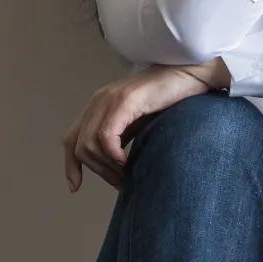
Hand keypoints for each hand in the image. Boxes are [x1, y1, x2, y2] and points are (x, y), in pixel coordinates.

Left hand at [61, 60, 228, 191]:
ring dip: (106, 166)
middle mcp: (99, 100)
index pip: (71, 139)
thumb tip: (114, 166)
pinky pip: (106, 136)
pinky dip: (113, 155)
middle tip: (120, 182)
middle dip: (96, 171)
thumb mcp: (139, 120)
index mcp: (98, 105)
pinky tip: (126, 162)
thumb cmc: (171, 97)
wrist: (192, 74)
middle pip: (78, 145)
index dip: (70, 165)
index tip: (76, 187)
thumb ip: (123, 136)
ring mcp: (110, 99)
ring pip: (89, 144)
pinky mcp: (125, 101)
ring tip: (127, 174)